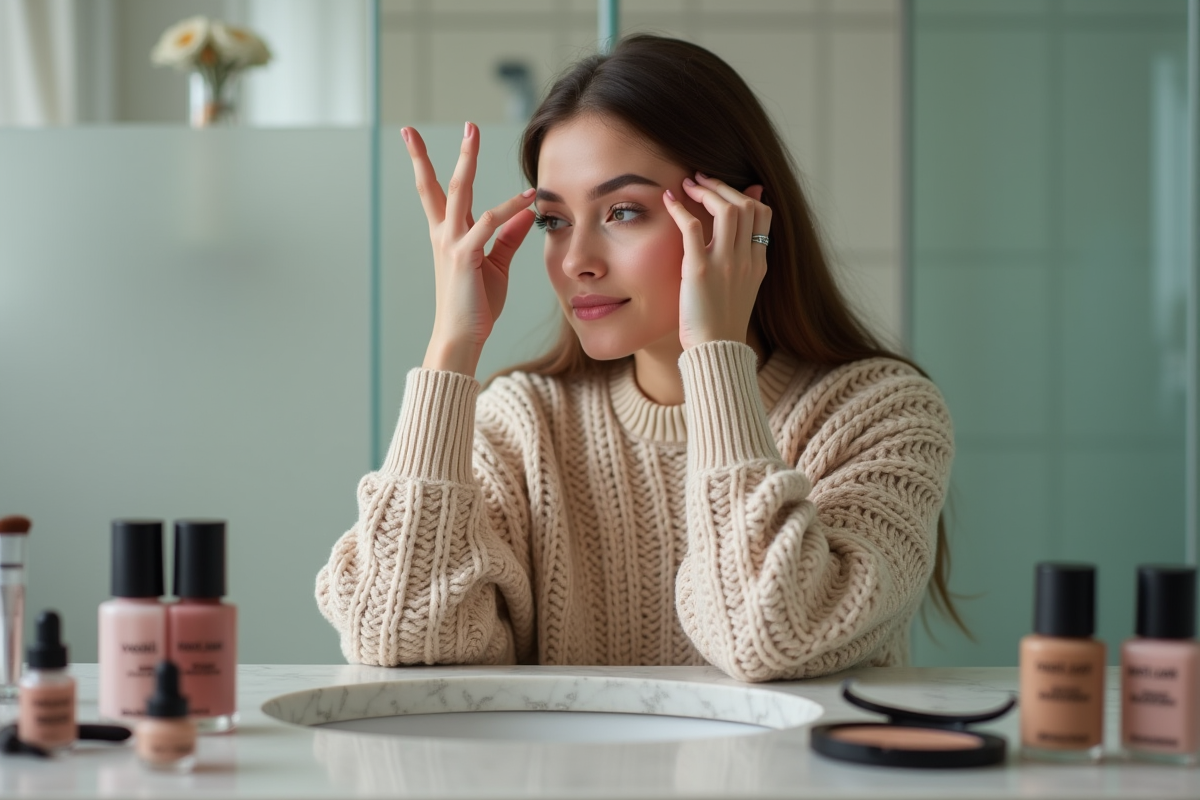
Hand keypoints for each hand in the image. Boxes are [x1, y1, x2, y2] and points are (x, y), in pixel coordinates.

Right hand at [404, 123, 536, 374]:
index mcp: (448, 235)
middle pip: (440, 182)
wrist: (461, 336)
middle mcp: (444, 234)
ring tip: (472, 134)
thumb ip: (510, 235)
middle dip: (444, 152)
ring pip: (459, 191)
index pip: (436, 192)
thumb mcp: (497, 265)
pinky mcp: (465, 255)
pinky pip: (487, 223)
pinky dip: (508, 208)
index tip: (412, 136)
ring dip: (467, 161)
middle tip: (459, 123)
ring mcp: (451, 243)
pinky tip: (526, 196)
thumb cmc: (476, 305)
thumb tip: (526, 210)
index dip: (425, 162)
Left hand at [663, 173, 770, 350]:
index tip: (723, 190)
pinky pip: (691, 228)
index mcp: (758, 263)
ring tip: (688, 185)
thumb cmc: (722, 322)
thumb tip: (740, 237)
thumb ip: (743, 257)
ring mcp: (725, 264)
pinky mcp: (699, 271)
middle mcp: (746, 259)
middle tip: (701, 179)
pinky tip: (669, 200)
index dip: (744, 193)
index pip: (762, 213)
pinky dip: (680, 209)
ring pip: (726, 209)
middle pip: (746, 205)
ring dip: (706, 191)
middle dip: (722, 186)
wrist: (715, 350)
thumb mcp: (742, 287)